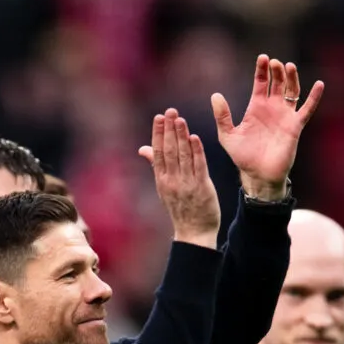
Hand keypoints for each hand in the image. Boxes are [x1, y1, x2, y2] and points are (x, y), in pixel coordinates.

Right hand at [138, 108, 219, 248]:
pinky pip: (198, 166)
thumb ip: (156, 166)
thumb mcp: (164, 188)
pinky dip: (196, 152)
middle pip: (168, 151)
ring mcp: (186, 184)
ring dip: (181, 136)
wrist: (193, 233)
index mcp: (162, 179)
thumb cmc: (180, 208)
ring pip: (182, 156)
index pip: (158, 152)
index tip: (159, 117)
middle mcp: (172, 180)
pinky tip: (194, 138)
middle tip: (170, 111)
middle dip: (169, 130)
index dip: (158, 133)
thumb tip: (142, 148)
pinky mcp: (201, 187)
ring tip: (180, 119)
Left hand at [211, 55, 323, 200]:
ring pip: (292, 91)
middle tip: (274, 62)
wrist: (258, 175)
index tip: (262, 58)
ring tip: (289, 66)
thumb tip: (215, 95)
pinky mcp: (295, 126)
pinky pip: (307, 109)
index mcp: (256, 107)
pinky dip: (314, 97)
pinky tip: (319, 84)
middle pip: (277, 82)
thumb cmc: (243, 156)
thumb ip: (222, 116)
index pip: (261, 82)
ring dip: (292, 78)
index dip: (262, 70)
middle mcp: (272, 108)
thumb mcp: (227, 135)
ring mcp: (285, 116)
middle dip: (277, 71)